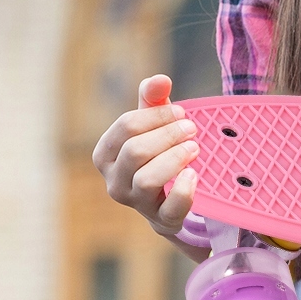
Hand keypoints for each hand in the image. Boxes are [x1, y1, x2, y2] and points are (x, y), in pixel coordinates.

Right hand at [92, 74, 199, 237]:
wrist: (170, 195)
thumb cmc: (157, 151)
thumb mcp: (152, 123)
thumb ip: (153, 98)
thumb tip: (160, 79)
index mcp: (105, 154)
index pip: (125, 126)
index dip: (157, 115)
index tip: (180, 112)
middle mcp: (114, 181)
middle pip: (135, 151)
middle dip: (168, 135)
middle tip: (191, 128)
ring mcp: (136, 204)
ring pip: (147, 179)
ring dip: (175, 158)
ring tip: (194, 148)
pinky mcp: (161, 220)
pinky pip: (170, 208)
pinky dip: (184, 189)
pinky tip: (194, 174)